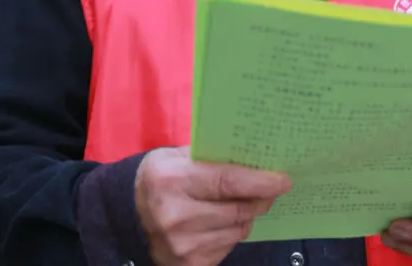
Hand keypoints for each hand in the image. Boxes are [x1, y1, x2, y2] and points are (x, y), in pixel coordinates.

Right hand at [135, 147, 291, 265]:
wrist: (127, 211)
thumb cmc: (160, 176)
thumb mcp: (178, 156)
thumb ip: (213, 158)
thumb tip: (257, 160)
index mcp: (173, 179)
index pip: (228, 182)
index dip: (260, 182)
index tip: (283, 180)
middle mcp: (175, 215)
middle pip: (237, 210)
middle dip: (260, 199)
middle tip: (270, 188)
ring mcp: (180, 245)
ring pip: (237, 230)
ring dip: (246, 216)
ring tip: (242, 203)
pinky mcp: (187, 264)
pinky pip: (227, 246)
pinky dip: (231, 232)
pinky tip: (221, 221)